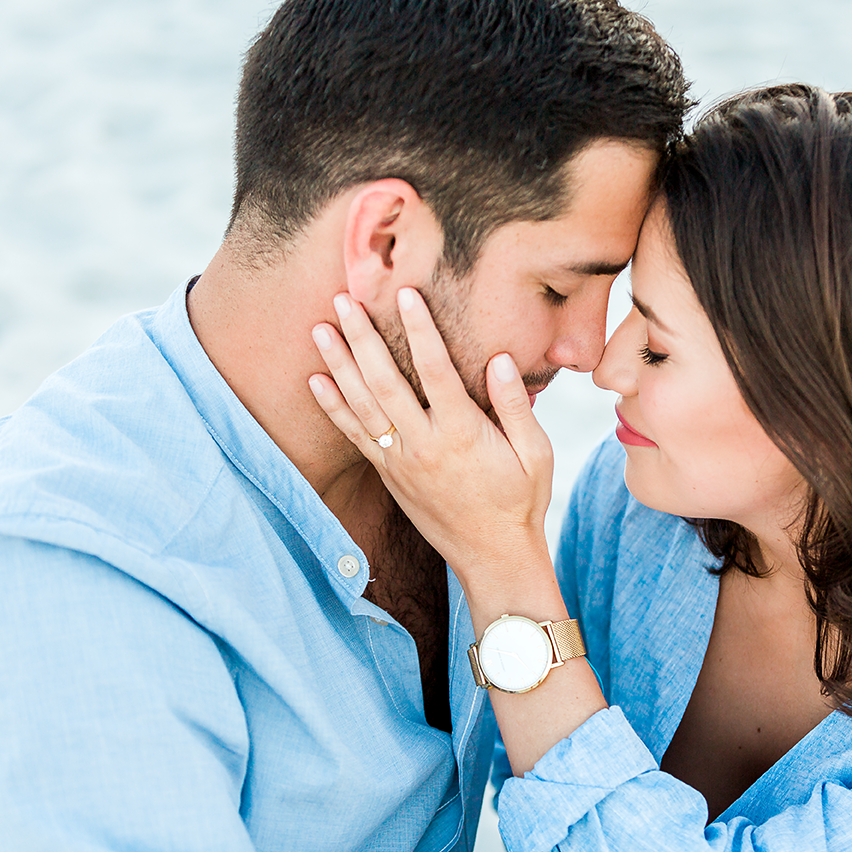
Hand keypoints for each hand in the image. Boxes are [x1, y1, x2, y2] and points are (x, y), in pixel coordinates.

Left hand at [309, 289, 553, 584]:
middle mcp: (424, 445)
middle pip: (385, 382)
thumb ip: (515, 405)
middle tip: (342, 299)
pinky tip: (316, 381)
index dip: (419, 330)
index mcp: (462, 434)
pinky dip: (334, 408)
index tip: (405, 294)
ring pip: (362, 406)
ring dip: (338, 365)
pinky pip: (355, 436)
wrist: (493, 557)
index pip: (435, 370)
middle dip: (362, 338)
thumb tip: (499, 358)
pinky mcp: (390, 475)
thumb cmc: (520, 501)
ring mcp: (401, 462)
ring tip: (319, 329)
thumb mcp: (535, 453)